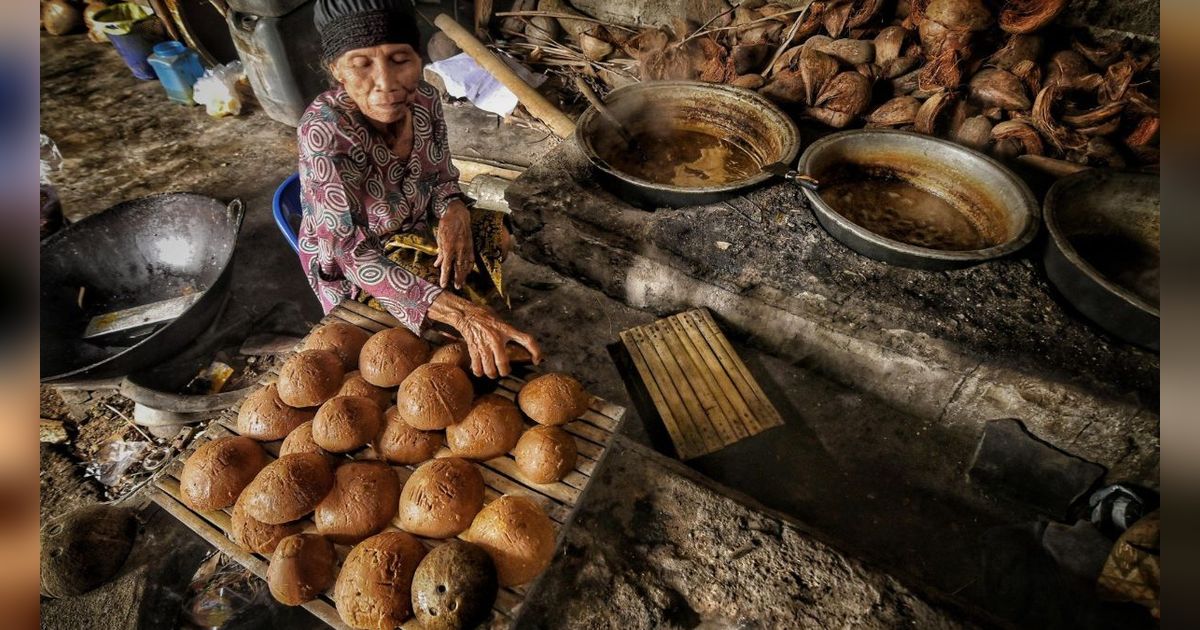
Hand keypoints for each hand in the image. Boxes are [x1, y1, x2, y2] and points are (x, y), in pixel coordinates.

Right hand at [428, 292, 542, 377]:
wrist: (466, 314)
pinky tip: (480, 371)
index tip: (537, 360)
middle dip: (504, 372)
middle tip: (504, 372)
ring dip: (492, 374)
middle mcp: (496, 338)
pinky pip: (477, 367)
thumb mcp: (501, 321)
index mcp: (506, 329)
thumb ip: (509, 332)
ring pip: (490, 369)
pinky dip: (479, 372)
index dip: (536, 351)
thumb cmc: (485, 316)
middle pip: (503, 363)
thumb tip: (518, 344)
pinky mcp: (474, 348)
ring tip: (492, 373)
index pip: (527, 340)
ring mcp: (484, 344)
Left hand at [434, 200, 472, 289]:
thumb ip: (440, 252)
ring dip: (464, 275)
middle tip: (457, 287)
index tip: (443, 285)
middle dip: (457, 279)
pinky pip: (471, 259)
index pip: (446, 266)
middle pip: (458, 268)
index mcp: (449, 248)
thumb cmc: (446, 225)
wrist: (458, 214)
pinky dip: (469, 266)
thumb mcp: (439, 238)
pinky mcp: (471, 246)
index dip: (445, 277)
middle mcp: (458, 250)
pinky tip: (468, 271)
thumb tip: (437, 264)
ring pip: (466, 265)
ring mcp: (466, 248)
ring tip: (462, 282)